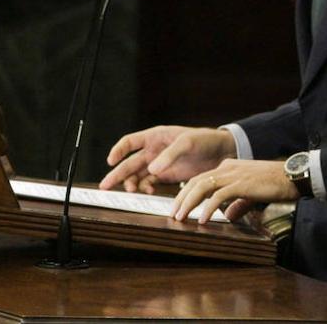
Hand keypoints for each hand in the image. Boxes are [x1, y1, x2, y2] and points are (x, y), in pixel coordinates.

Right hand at [100, 125, 235, 193]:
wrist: (221, 152)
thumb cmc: (204, 140)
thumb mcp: (187, 143)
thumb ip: (169, 155)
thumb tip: (152, 169)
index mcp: (155, 136)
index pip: (130, 142)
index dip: (118, 151)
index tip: (110, 161)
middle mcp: (154, 150)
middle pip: (130, 162)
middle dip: (117, 174)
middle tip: (105, 186)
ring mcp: (159, 164)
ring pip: (138, 175)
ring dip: (131, 183)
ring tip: (131, 190)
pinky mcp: (167, 176)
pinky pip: (150, 183)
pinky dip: (146, 188)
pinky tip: (148, 191)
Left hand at [171, 159, 296, 223]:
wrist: (292, 175)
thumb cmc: (274, 184)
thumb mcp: (251, 195)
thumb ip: (238, 204)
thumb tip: (228, 216)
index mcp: (227, 168)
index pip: (200, 179)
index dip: (187, 193)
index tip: (178, 208)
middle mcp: (227, 168)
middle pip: (196, 182)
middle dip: (181, 199)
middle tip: (173, 215)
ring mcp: (234, 175)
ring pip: (203, 186)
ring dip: (189, 203)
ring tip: (181, 217)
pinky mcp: (242, 183)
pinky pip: (219, 196)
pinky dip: (208, 208)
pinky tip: (203, 219)